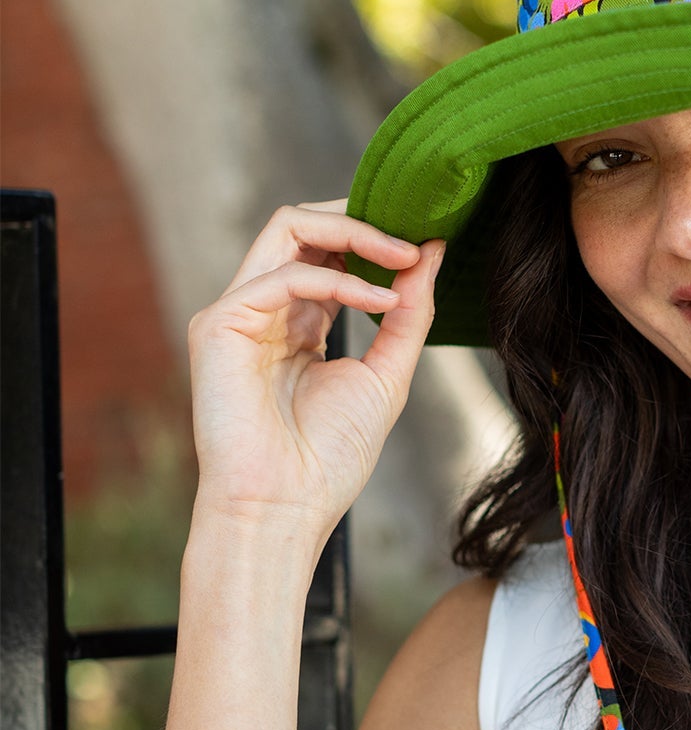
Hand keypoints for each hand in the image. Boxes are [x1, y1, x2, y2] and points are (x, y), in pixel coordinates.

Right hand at [187, 199, 445, 538]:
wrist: (284, 509)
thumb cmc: (328, 459)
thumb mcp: (386, 373)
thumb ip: (408, 313)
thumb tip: (432, 251)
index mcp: (297, 322)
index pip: (328, 249)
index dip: (375, 235)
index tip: (428, 240)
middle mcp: (264, 309)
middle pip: (304, 225)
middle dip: (365, 220)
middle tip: (416, 235)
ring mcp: (237, 312)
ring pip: (288, 227)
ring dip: (355, 233)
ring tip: (406, 255)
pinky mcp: (219, 324)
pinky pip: (284, 274)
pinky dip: (340, 279)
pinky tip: (382, 300)